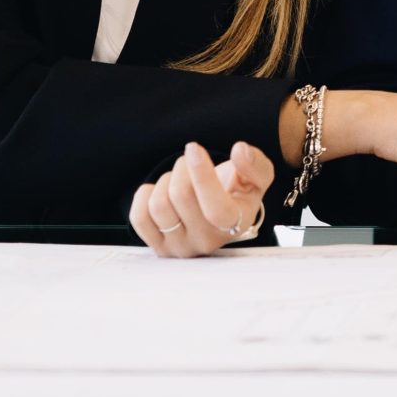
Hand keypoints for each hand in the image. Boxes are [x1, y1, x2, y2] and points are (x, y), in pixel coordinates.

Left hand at [131, 140, 271, 258]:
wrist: (221, 214)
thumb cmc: (238, 192)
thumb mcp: (258, 177)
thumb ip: (255, 164)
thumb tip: (240, 151)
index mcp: (235, 223)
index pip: (216, 208)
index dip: (202, 176)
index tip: (194, 148)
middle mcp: (207, 241)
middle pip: (180, 197)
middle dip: (182, 167)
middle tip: (191, 161)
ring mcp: (181, 248)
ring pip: (158, 206)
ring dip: (166, 182)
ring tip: (179, 180)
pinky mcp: (159, 247)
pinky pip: (139, 218)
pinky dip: (146, 196)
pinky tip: (161, 192)